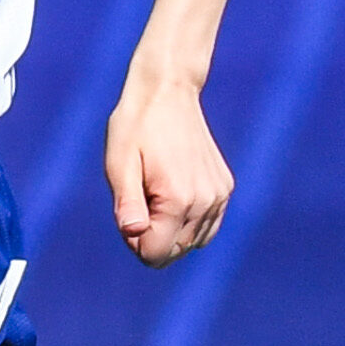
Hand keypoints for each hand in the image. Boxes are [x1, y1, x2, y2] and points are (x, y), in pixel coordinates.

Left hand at [103, 75, 233, 265]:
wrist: (168, 91)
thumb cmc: (136, 126)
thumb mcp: (120, 163)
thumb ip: (126, 203)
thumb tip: (133, 233)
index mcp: (178, 199)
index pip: (154, 254)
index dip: (133, 239)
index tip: (128, 207)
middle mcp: (206, 202)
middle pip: (174, 251)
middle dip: (152, 235)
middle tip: (140, 195)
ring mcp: (219, 196)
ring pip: (192, 242)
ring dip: (171, 228)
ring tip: (156, 190)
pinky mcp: (225, 188)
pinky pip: (207, 226)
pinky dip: (189, 221)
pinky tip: (174, 192)